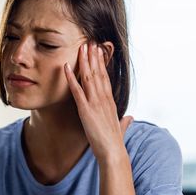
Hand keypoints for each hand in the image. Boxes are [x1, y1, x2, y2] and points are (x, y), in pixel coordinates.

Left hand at [64, 42, 132, 161]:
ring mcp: (95, 103)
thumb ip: (124, 122)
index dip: (101, 63)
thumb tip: (130, 118)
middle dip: (93, 57)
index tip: (98, 51)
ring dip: (84, 61)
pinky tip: (65, 67)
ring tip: (81, 47)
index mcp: (110, 101)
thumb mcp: (121, 128)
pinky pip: (76, 90)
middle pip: (98, 73)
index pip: (105, 77)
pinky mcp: (86, 110)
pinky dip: (70, 78)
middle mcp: (104, 98)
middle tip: (90, 42)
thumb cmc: (115, 142)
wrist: (113, 152)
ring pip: (89, 77)